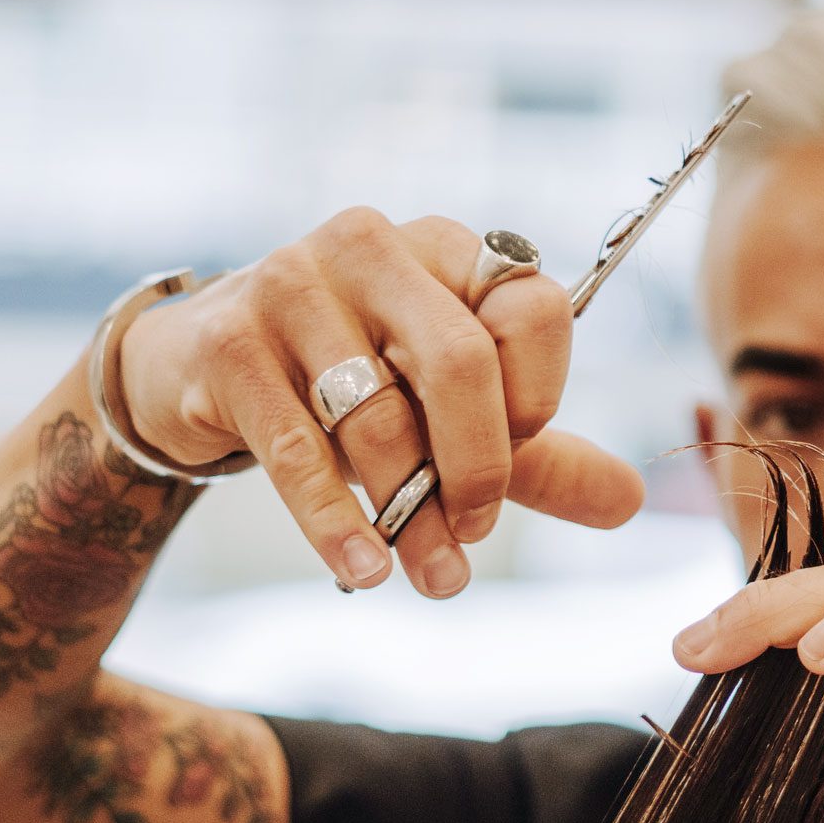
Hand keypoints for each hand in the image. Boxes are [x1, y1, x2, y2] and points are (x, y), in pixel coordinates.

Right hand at [117, 209, 644, 596]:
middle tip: (476, 537)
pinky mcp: (229, 342)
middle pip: (460, 361)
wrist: (193, 372)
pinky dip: (338, 521)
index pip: (533, 306)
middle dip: (479, 468)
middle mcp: (372, 246)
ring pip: (378, 417)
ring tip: (429, 576)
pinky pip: (298, 448)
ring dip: (410, 516)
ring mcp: (292, 284)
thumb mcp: (448, 415)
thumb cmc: (345, 387)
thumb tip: (630, 499)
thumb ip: (537, 454)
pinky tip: (365, 571)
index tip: (522, 455)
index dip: (537, 394)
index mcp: (444, 248)